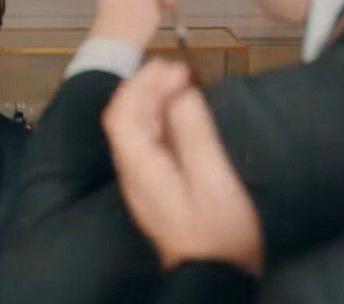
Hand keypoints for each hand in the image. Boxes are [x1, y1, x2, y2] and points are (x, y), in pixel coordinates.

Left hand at [103, 60, 263, 274]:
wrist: (216, 275)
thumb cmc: (221, 231)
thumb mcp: (215, 180)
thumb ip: (195, 135)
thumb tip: (183, 95)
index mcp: (141, 168)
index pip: (122, 115)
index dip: (141, 85)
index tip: (171, 67)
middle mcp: (133, 173)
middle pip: (126, 119)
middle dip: (146, 87)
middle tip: (180, 69)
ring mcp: (142, 180)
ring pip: (136, 129)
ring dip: (153, 101)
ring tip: (181, 81)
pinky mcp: (156, 186)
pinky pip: (148, 142)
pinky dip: (160, 119)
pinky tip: (180, 112)